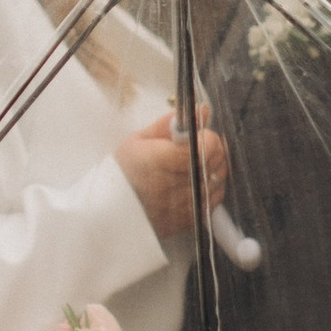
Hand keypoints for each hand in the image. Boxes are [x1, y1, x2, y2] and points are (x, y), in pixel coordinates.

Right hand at [117, 106, 228, 238]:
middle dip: (212, 150)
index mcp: (159, 161)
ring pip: (219, 180)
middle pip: (216, 161)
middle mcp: (174, 186)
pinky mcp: (190, 220)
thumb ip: (172, 123)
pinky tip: (194, 183)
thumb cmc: (123, 173)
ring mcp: (184, 206)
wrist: (111, 211)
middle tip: (197, 147)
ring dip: (213, 169)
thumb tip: (201, 110)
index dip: (207, 137)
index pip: (205, 147)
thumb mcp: (139, 140)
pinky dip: (210, 189)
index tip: (199, 134)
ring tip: (193, 166)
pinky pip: (215, 199)